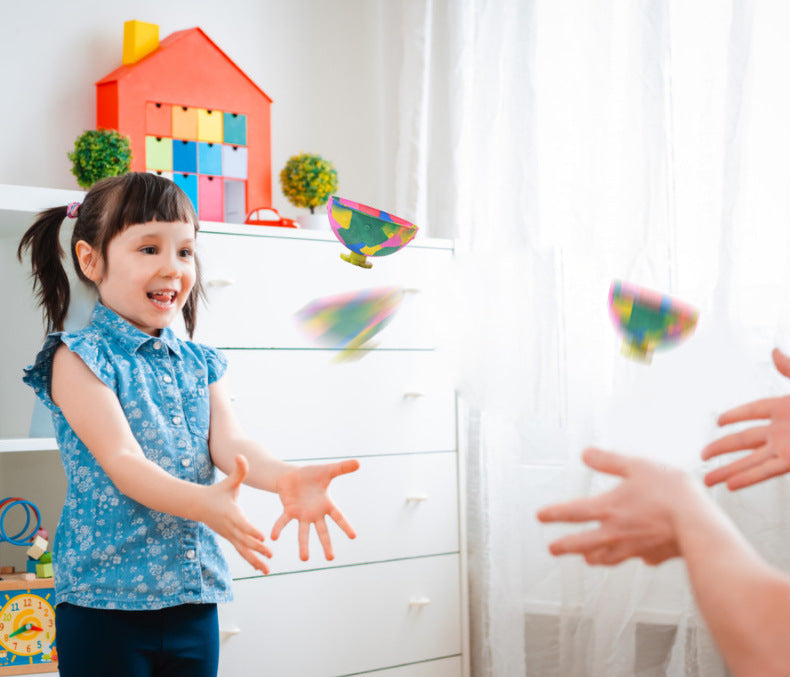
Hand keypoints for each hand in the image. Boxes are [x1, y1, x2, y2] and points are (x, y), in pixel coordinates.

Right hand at [203, 454, 271, 573]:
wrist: (198, 504)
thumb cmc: (218, 490)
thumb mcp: (229, 481)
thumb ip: (239, 470)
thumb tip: (241, 455)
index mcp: (231, 513)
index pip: (242, 524)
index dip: (252, 531)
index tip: (262, 537)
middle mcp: (230, 527)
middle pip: (244, 541)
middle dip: (257, 549)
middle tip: (271, 555)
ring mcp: (229, 535)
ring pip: (243, 550)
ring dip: (255, 560)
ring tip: (267, 570)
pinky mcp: (230, 539)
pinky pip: (241, 551)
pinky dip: (251, 560)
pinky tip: (261, 568)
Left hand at [271, 460, 359, 560]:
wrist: (292, 475)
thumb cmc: (312, 474)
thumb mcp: (328, 470)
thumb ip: (342, 467)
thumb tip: (358, 462)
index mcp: (326, 505)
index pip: (338, 517)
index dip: (345, 526)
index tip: (353, 536)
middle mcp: (315, 513)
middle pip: (322, 531)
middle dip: (326, 544)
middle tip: (330, 559)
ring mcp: (302, 514)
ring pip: (303, 532)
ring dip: (304, 545)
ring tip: (304, 559)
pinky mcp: (289, 511)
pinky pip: (283, 521)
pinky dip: (278, 528)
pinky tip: (273, 537)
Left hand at [536, 448, 688, 565]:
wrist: (699, 524)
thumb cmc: (670, 492)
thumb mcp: (636, 466)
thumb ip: (609, 461)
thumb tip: (586, 454)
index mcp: (608, 509)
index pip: (573, 512)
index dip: (553, 513)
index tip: (540, 516)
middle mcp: (616, 532)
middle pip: (583, 543)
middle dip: (565, 546)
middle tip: (552, 549)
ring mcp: (635, 548)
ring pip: (607, 557)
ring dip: (594, 557)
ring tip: (588, 559)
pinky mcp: (655, 556)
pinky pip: (641, 558)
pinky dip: (635, 557)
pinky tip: (639, 557)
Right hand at [702, 348, 789, 489]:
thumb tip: (774, 351)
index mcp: (786, 407)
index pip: (753, 410)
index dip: (735, 415)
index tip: (717, 422)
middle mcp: (782, 430)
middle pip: (744, 440)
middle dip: (722, 450)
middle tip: (702, 457)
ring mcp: (787, 448)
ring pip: (750, 460)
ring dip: (729, 470)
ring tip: (708, 479)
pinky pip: (766, 471)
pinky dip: (748, 477)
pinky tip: (732, 485)